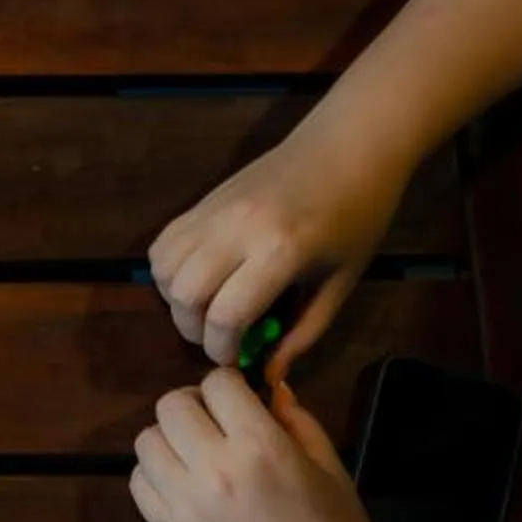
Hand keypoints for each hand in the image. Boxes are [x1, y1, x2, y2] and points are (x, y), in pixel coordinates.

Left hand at [129, 369, 404, 521]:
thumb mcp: (332, 470)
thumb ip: (296, 422)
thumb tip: (268, 390)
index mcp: (261, 447)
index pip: (218, 383)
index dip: (230, 387)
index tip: (242, 402)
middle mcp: (212, 469)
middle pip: (170, 405)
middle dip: (195, 406)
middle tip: (217, 425)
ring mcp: (182, 505)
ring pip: (145, 441)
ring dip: (170, 440)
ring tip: (197, 456)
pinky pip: (138, 485)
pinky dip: (155, 476)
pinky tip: (183, 486)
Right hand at [147, 123, 408, 375]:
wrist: (347, 146)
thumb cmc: (358, 215)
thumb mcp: (340, 282)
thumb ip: (303, 332)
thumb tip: (269, 375)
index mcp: (281, 250)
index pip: (226, 315)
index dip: (222, 348)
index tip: (235, 358)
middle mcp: (237, 228)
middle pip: (184, 295)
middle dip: (194, 329)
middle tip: (220, 337)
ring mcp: (214, 210)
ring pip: (164, 270)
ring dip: (177, 301)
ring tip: (207, 309)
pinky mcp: (202, 200)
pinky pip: (163, 245)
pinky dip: (168, 272)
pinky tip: (197, 280)